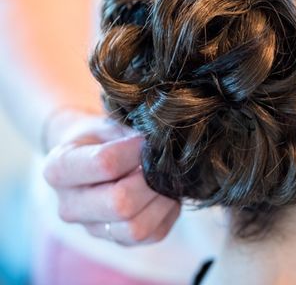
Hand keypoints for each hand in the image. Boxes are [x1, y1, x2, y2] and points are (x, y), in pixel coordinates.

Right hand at [42, 111, 180, 245]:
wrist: (93, 155)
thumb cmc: (103, 135)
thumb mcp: (109, 122)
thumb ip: (130, 133)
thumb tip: (162, 145)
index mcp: (58, 169)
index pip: (106, 163)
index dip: (136, 149)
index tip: (146, 139)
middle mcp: (69, 207)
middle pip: (120, 203)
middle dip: (150, 179)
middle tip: (160, 162)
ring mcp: (92, 229)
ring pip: (137, 227)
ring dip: (161, 199)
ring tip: (165, 178)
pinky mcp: (118, 241)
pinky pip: (153, 234)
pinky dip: (168, 212)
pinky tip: (165, 193)